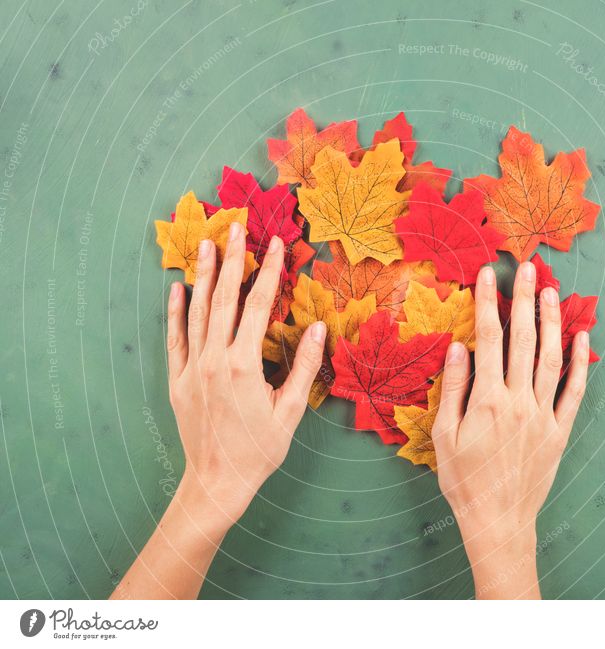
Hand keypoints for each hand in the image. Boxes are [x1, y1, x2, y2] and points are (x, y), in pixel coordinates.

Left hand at [112, 224, 324, 598]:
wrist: (217, 482)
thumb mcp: (290, 411)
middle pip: (224, 300)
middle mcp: (214, 360)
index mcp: (244, 366)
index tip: (274, 245)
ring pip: (197, 312)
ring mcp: (192, 369)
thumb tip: (317, 329)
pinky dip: (175, 313)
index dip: (267, 273)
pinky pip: (175, 339)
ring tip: (206, 245)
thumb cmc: (259, 450)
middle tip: (236, 229)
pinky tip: (176, 290)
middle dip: (231, 261)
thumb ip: (302, 367)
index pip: (257, 307)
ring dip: (202, 277)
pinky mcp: (178, 380)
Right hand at [431, 262, 590, 598]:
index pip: (487, 339)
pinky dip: (580, 362)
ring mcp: (543, 414)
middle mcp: (518, 401)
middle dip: (523, 299)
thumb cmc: (464, 480)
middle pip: (523, 339)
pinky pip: (574, 391)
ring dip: (551, 321)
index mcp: (486, 400)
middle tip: (526, 268)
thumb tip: (458, 348)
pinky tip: (582, 337)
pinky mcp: (560, 430)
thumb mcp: (444, 436)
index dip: (487, 303)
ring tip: (550, 291)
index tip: (489, 275)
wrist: (499, 521)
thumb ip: (454, 389)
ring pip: (551, 358)